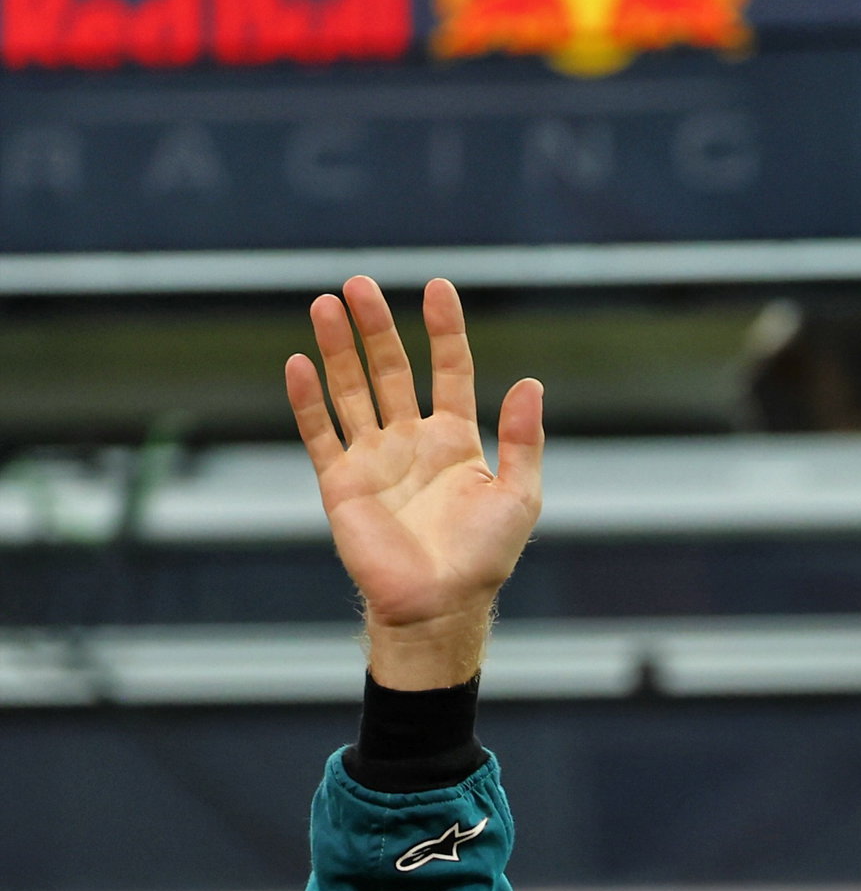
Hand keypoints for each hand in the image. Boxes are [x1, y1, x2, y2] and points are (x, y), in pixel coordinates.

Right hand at [285, 276, 542, 688]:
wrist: (438, 606)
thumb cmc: (483, 559)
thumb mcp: (519, 497)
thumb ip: (524, 440)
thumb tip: (531, 383)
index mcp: (456, 440)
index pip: (449, 370)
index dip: (445, 330)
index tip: (438, 289)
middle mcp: (411, 441)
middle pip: (391, 369)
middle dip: (376, 328)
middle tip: (359, 284)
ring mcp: (373, 459)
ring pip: (351, 391)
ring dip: (338, 349)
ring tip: (326, 305)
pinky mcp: (341, 483)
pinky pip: (319, 433)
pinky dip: (307, 400)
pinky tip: (299, 362)